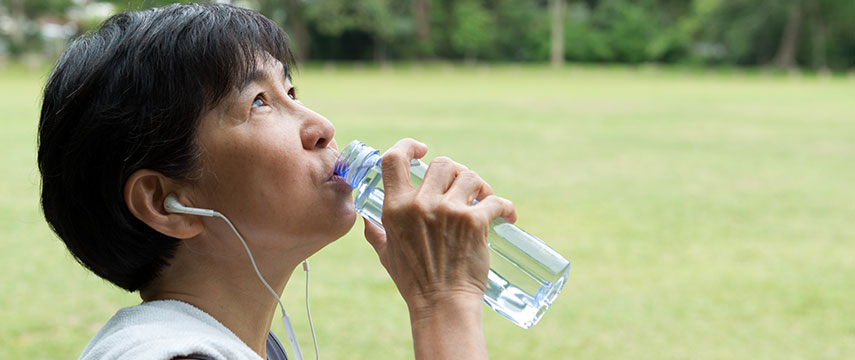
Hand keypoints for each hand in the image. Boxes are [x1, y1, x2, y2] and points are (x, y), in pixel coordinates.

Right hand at [362, 138, 516, 314]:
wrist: (442, 305)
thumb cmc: (415, 282)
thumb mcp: (387, 255)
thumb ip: (377, 233)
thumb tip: (369, 222)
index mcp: (395, 208)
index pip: (393, 159)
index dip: (408, 146)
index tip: (422, 150)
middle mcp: (420, 204)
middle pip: (442, 163)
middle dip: (456, 173)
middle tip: (465, 189)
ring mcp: (448, 211)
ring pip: (470, 177)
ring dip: (480, 187)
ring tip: (485, 200)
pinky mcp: (474, 222)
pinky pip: (495, 201)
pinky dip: (505, 207)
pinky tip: (507, 216)